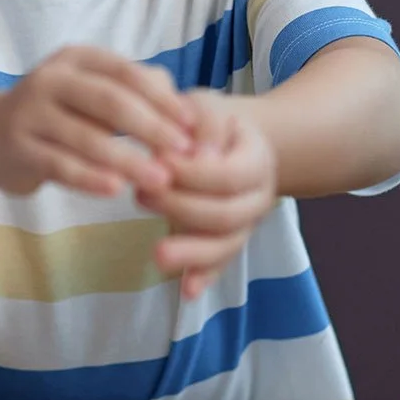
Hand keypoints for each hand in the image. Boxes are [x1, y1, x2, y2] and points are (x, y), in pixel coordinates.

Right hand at [0, 46, 194, 197]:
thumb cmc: (58, 114)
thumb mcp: (93, 93)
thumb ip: (137, 93)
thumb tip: (185, 109)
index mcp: (77, 59)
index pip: (126, 73)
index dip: (162, 99)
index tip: (191, 127)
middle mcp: (51, 79)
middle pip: (109, 101)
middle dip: (151, 128)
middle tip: (184, 154)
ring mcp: (30, 112)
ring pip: (86, 137)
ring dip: (127, 160)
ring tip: (160, 180)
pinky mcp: (17, 147)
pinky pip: (59, 164)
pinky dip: (89, 178)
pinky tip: (115, 190)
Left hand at [138, 92, 278, 299]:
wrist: (231, 143)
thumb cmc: (209, 123)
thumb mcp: (206, 107)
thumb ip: (203, 123)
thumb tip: (198, 154)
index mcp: (257, 160)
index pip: (227, 175)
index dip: (191, 173)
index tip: (155, 162)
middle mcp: (259, 198)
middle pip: (225, 214)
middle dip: (181, 208)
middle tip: (140, 195)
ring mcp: (246, 225)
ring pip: (225, 246)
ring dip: (191, 251)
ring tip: (157, 254)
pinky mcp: (228, 244)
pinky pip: (220, 265)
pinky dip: (205, 277)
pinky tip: (187, 292)